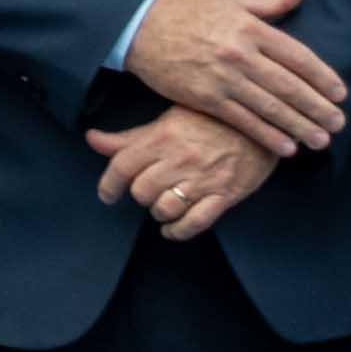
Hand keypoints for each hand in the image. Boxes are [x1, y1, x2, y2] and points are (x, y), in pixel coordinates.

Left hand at [91, 107, 272, 242]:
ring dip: (159, 213)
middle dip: (139, 196)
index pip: (122, 165)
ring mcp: (203, 179)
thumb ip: (128, 137)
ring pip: (166, 208)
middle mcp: (179, 160)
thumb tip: (91, 139)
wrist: (258, 124)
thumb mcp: (165, 121)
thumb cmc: (208, 120)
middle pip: (142, 191)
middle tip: (146, 192)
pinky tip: (173, 228)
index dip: (108, 185)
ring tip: (162, 207)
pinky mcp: (225, 195)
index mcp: (162, 137)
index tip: (107, 195)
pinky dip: (179, 231)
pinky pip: (196, 222)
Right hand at [121, 0, 349, 156]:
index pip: (298, 57)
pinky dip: (267, 136)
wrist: (139, 28)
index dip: (323, 77)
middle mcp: (240, 53)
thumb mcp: (233, 0)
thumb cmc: (189, 13)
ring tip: (320, 141)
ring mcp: (222, 78)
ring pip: (270, 108)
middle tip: (338, 124)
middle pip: (289, 86)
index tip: (340, 94)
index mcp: (250, 27)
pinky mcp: (205, 98)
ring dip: (299, 126)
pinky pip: (244, 121)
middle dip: (318, 108)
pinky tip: (285, 147)